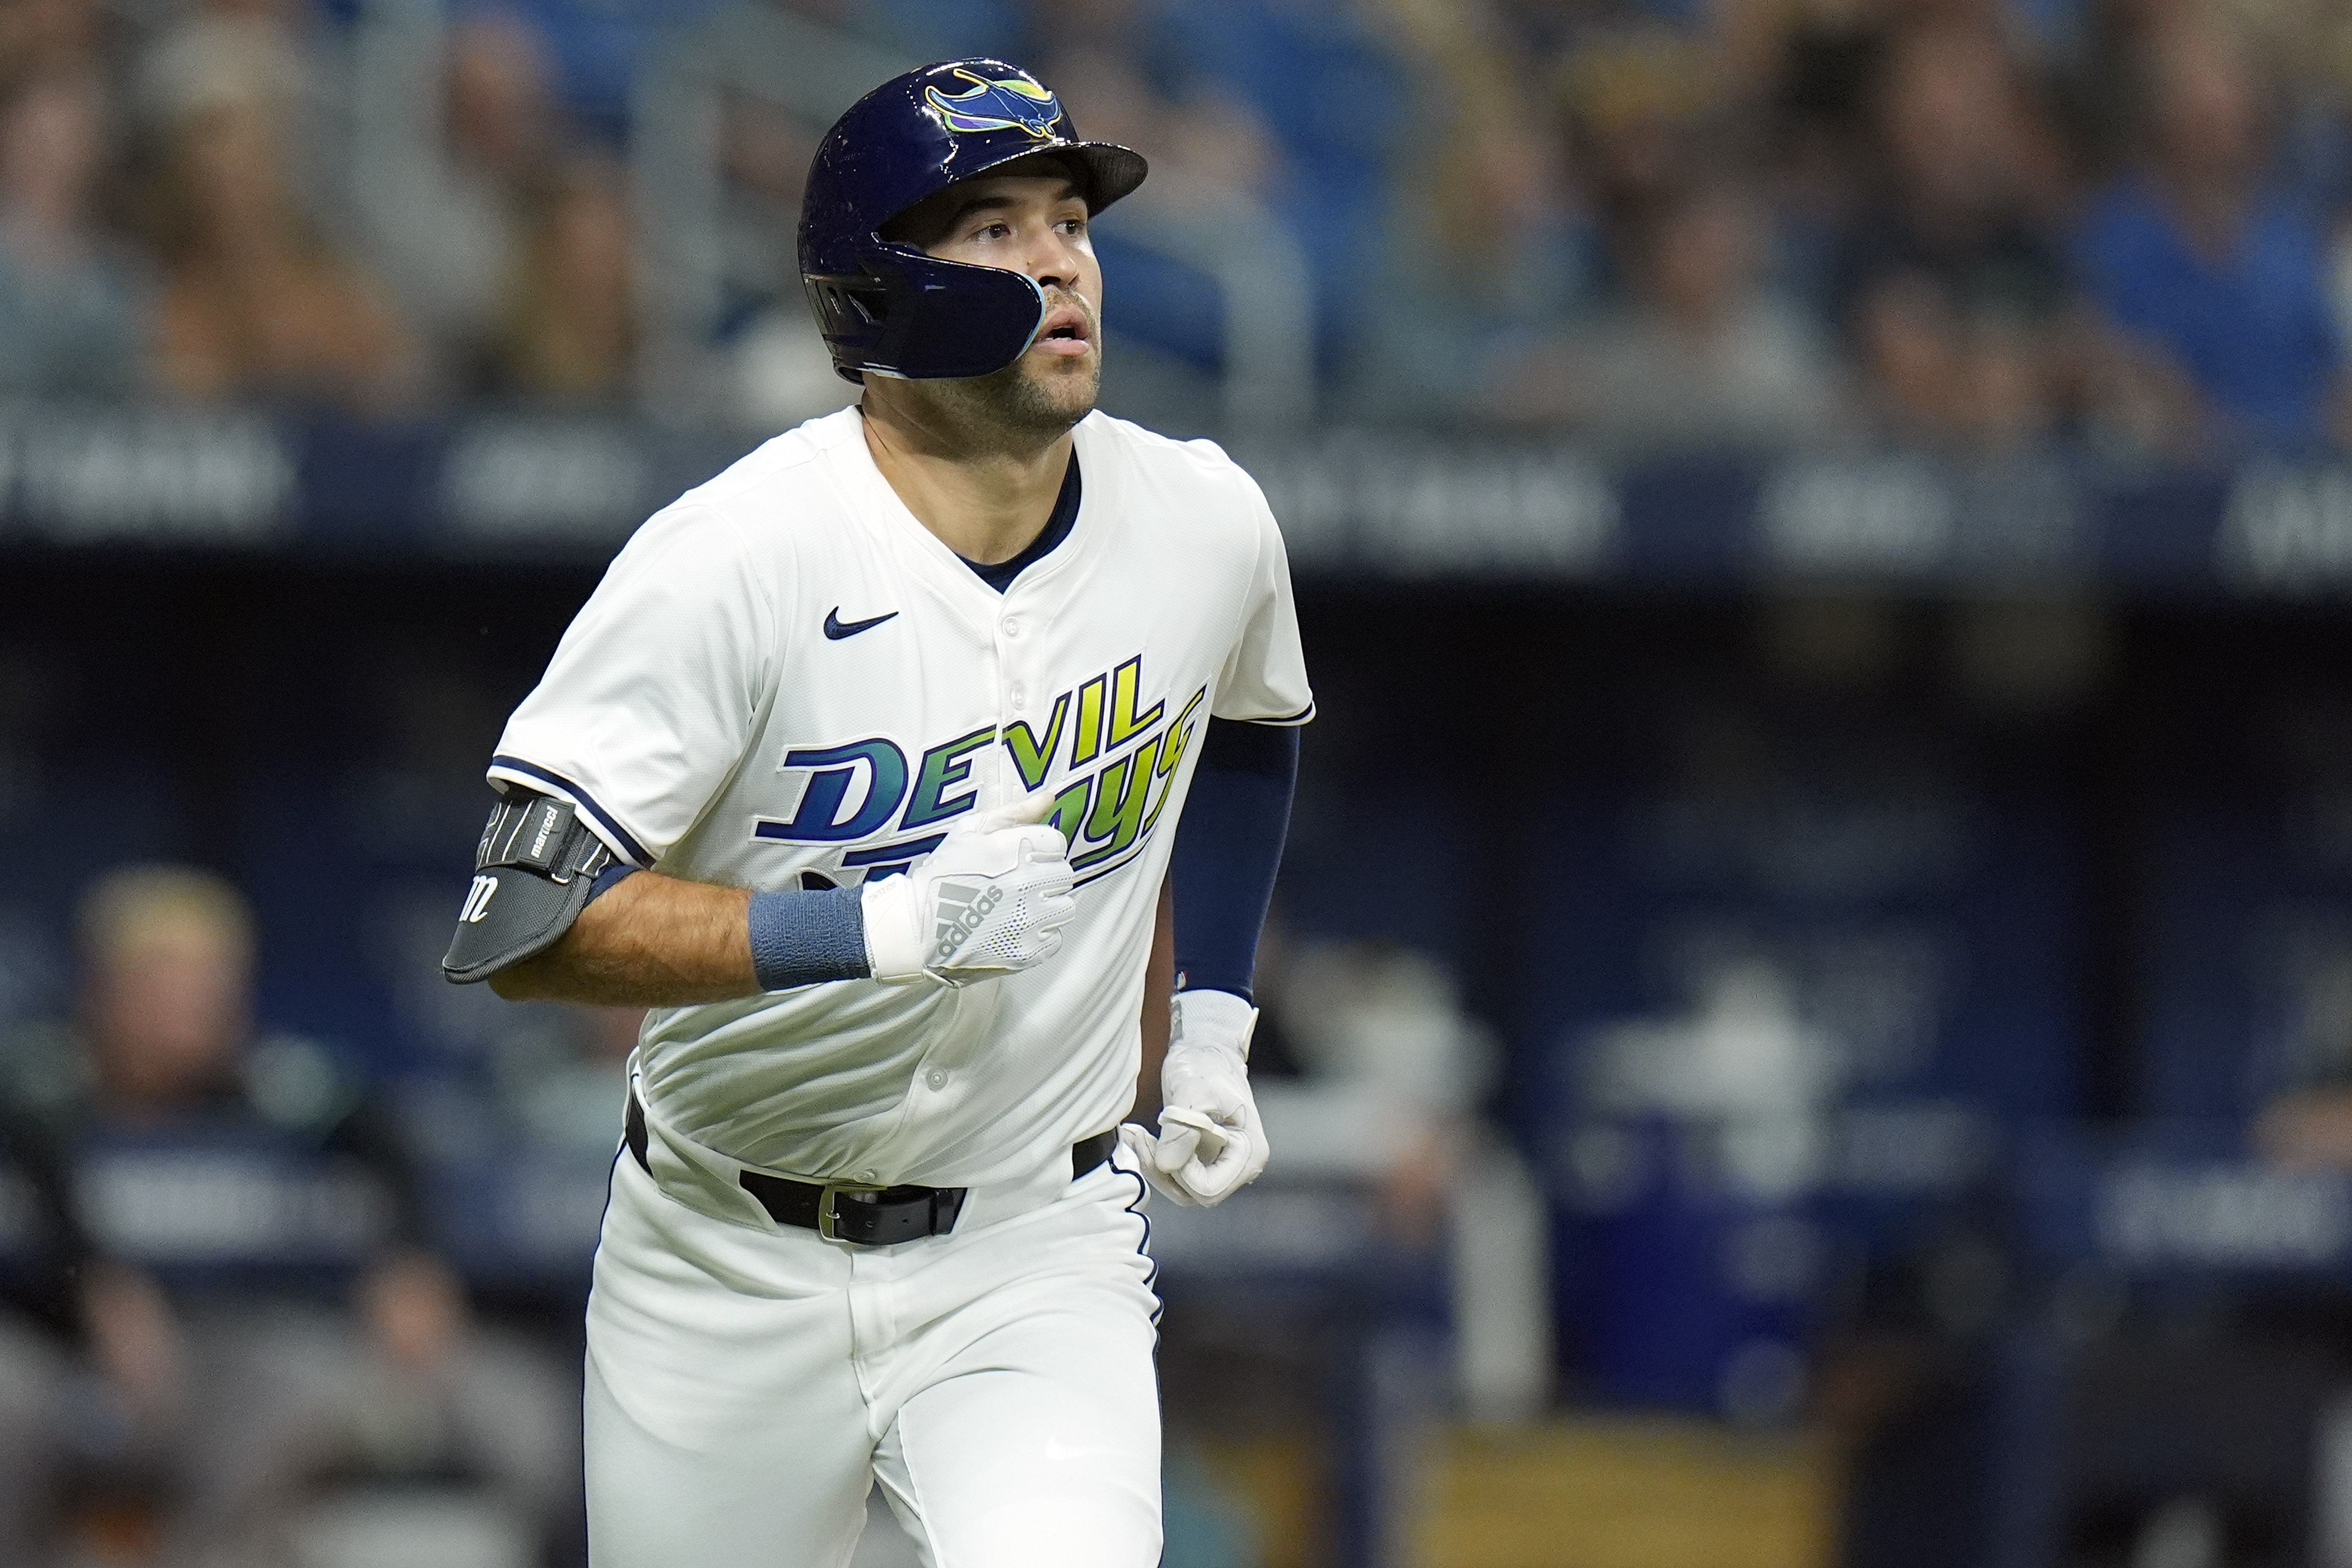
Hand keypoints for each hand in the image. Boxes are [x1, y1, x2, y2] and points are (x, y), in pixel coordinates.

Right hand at [862, 792, 1075, 984]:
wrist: (915, 930)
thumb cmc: (940, 879)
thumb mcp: (969, 833)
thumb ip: (1014, 813)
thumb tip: (1049, 796)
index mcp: (1014, 849)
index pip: (1057, 842)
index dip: (1038, 849)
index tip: (1020, 859)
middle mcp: (1027, 884)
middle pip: (1063, 874)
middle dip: (1043, 877)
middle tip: (1015, 885)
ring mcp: (1029, 920)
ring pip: (1063, 908)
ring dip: (1044, 908)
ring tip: (1014, 909)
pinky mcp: (1027, 951)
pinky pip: (1054, 939)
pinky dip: (1037, 937)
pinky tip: (1012, 931)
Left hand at [1123, 989, 1268, 1205]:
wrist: (1204, 1049)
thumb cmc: (1205, 1066)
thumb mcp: (1193, 1093)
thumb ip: (1182, 1131)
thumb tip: (1167, 1166)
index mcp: (1249, 1153)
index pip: (1209, 1190)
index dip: (1181, 1172)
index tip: (1167, 1137)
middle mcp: (1240, 1166)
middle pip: (1195, 1194)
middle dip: (1164, 1170)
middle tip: (1141, 1136)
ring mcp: (1222, 1164)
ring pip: (1182, 1189)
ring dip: (1156, 1166)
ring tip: (1138, 1134)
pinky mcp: (1204, 1159)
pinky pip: (1177, 1176)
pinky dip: (1156, 1160)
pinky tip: (1142, 1137)